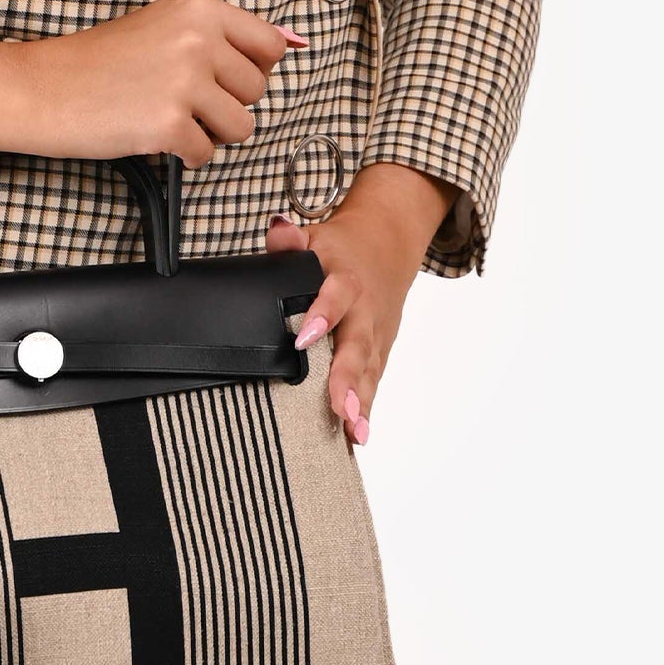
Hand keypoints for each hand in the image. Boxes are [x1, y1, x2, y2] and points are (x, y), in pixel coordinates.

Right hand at [0, 0, 308, 167]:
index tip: (222, 77)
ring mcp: (185, 82)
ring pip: (240, 127)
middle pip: (257, 91)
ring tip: (166, 115)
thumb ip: (223, 35)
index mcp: (200, 9)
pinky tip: (150, 134)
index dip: (250, 68)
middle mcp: (198, 40)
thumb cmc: (97, 61)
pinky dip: (183, 155)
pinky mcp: (169, 124)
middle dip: (225, 103)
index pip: (269, 44)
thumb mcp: (163, 26)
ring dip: (208, 132)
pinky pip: (206, 155)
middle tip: (179, 97)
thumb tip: (294, 42)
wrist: (42, 87)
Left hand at [263, 162, 456, 446]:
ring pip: (369, 370)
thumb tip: (277, 228)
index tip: (302, 340)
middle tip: (340, 408)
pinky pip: (373, 382)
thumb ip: (291, 241)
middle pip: (357, 346)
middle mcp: (365, 311)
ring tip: (353, 431)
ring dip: (362, 401)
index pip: (335, 297)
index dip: (321, 316)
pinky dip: (368, 408)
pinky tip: (357, 436)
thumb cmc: (341, 249)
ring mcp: (376, 335)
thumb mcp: (315, 237)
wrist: (386, 245)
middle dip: (348, 378)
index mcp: (346, 280)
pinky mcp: (379, 351)